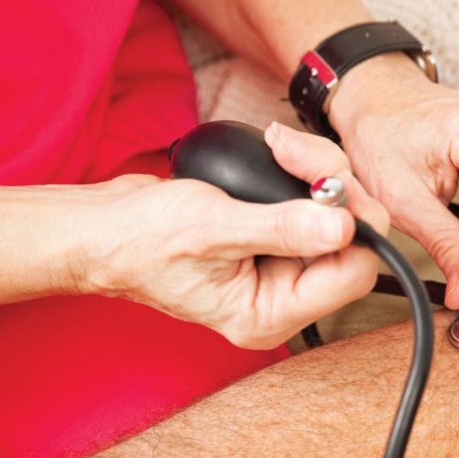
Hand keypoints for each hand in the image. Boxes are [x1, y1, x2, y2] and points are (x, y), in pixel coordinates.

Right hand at [84, 124, 388, 348]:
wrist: (106, 229)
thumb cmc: (143, 238)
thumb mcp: (213, 228)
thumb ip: (282, 229)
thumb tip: (342, 226)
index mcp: (273, 313)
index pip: (353, 273)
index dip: (353, 224)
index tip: (328, 183)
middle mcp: (286, 297)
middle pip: (352, 242)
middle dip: (335, 186)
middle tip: (294, 151)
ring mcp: (283, 268)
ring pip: (338, 216)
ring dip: (320, 170)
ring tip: (279, 144)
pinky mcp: (279, 240)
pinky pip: (316, 205)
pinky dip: (306, 172)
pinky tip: (279, 151)